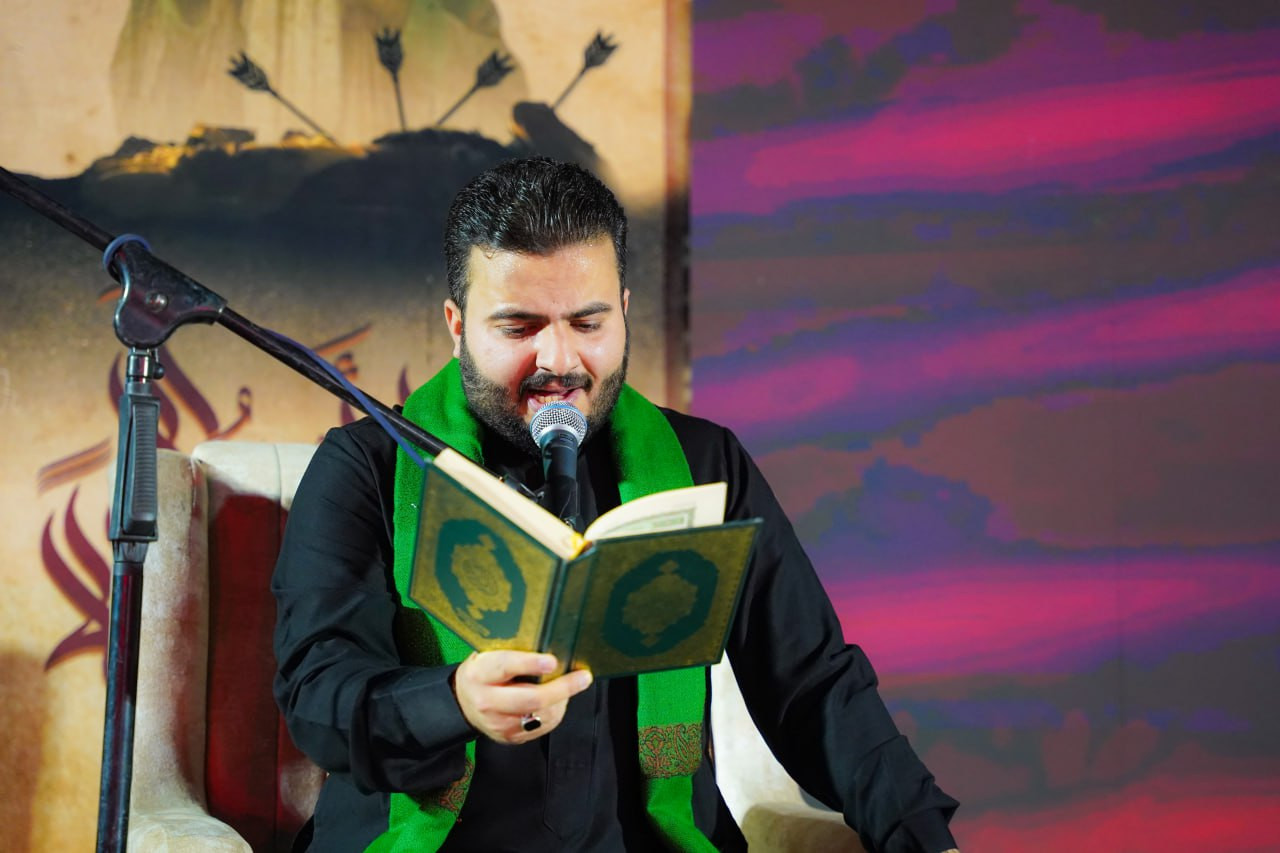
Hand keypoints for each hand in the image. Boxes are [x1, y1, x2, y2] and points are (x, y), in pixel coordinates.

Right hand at [453, 651, 592, 743]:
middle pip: (530, 698)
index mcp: (480, 673)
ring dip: (563, 700)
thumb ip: (512, 650)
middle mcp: (487, 701)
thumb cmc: (483, 673)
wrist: (464, 703)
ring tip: (572, 685)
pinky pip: (542, 727)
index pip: (505, 667)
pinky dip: (556, 712)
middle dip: (561, 688)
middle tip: (582, 677)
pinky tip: (558, 700)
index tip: (552, 662)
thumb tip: (549, 641)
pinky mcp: (510, 737)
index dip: (530, 663)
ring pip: (541, 715)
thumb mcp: (488, 654)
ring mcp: (499, 723)